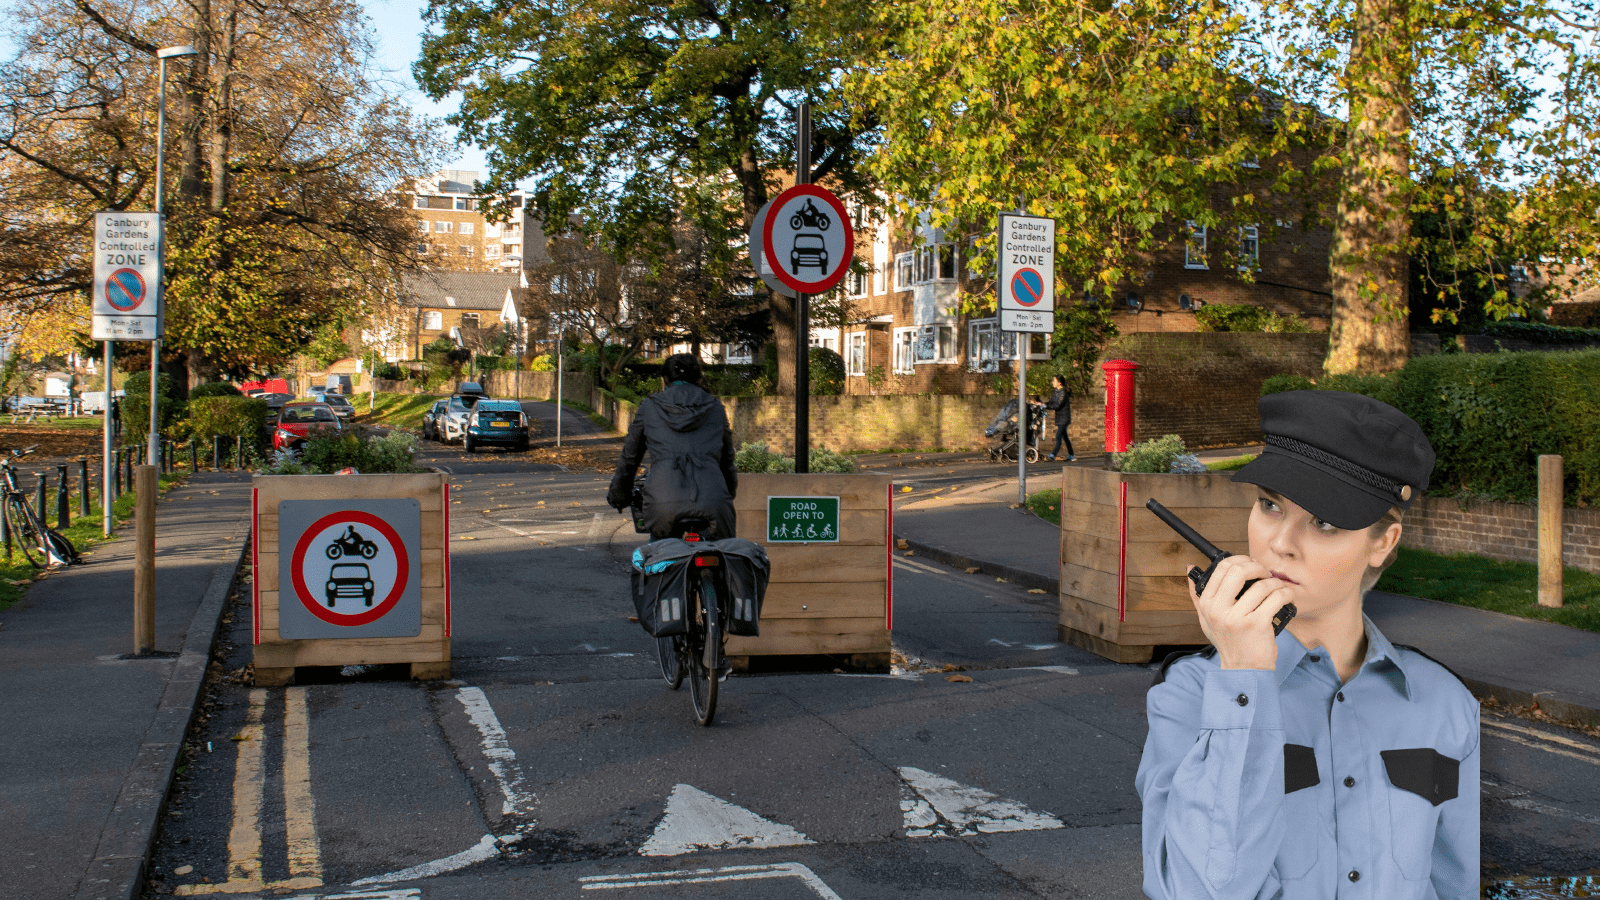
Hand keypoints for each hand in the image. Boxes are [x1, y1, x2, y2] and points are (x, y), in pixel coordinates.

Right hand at [1187, 555, 1289, 671]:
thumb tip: (1190, 568)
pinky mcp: (1257, 624)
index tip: (1250, 565)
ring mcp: (1237, 618)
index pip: (1221, 568)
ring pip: (1261, 585)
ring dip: (1274, 582)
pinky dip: (1285, 594)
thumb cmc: (1228, 642)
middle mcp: (1218, 610)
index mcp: (1206, 604)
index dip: (1239, 560)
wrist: (1243, 669)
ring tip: (1277, 587)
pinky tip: (1286, 596)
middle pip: (1239, 571)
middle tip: (1264, 573)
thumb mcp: (1206, 619)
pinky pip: (1275, 598)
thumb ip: (1197, 594)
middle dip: (1257, 566)